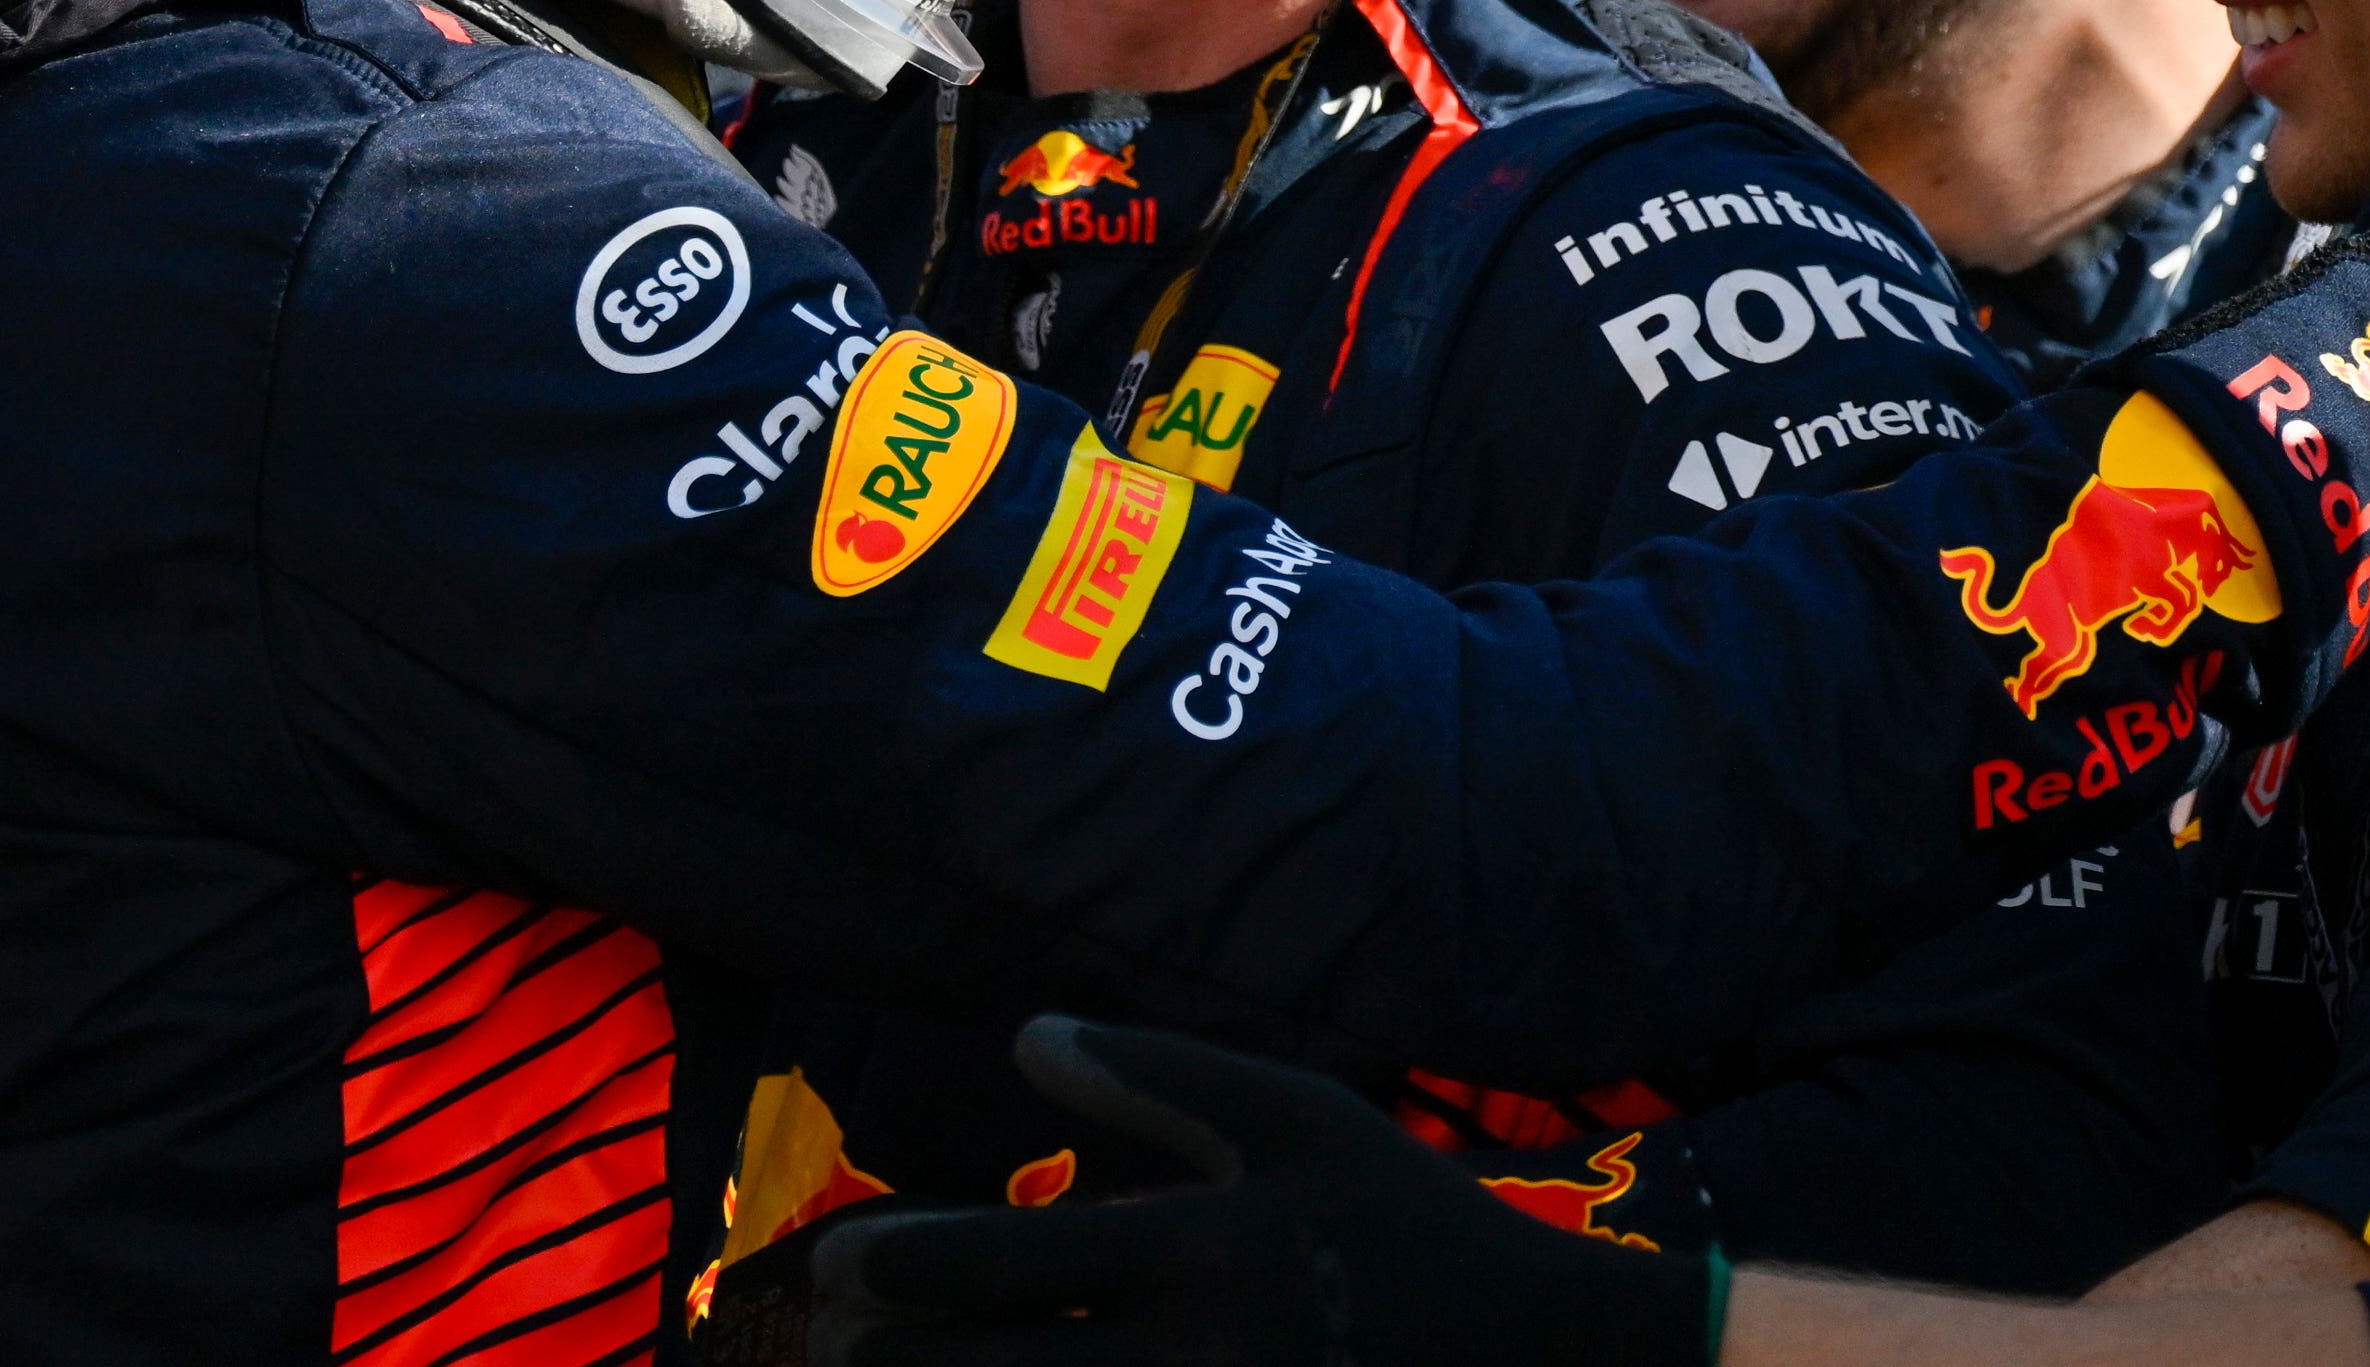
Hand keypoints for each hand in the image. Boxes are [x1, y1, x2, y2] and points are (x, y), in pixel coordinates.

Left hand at [815, 1017, 1718, 1366]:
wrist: (1538, 1362)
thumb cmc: (1409, 1224)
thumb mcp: (1300, 1120)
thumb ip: (1161, 1075)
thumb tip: (1024, 1035)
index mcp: (1207, 1254)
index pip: (1011, 1269)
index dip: (903, 1268)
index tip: (836, 1264)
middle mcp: (1195, 1360)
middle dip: (887, 1357)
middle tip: (831, 1334)